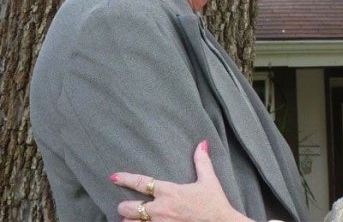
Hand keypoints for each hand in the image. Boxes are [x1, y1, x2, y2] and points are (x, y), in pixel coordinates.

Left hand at [113, 141, 251, 221]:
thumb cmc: (213, 204)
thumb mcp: (208, 180)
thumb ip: (202, 161)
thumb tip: (202, 143)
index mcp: (169, 192)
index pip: (142, 183)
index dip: (126, 179)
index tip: (114, 177)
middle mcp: (160, 210)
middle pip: (130, 208)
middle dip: (124, 207)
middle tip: (123, 206)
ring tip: (128, 220)